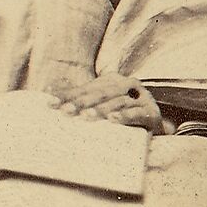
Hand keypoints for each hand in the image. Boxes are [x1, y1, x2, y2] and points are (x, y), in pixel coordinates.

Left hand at [49, 74, 173, 135]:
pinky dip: (124, 116)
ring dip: (101, 110)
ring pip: (118, 101)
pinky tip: (112, 121)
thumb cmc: (123, 116)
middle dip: (81, 102)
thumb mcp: (104, 107)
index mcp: (112, 81)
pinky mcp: (151, 112)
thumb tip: (52, 100)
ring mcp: (141, 97)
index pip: (87, 88)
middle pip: (101, 93)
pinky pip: (137, 113)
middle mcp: (127, 84)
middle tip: (65, 112)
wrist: (155, 126)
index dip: (69, 95)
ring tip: (85, 117)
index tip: (51, 103)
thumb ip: (85, 103)